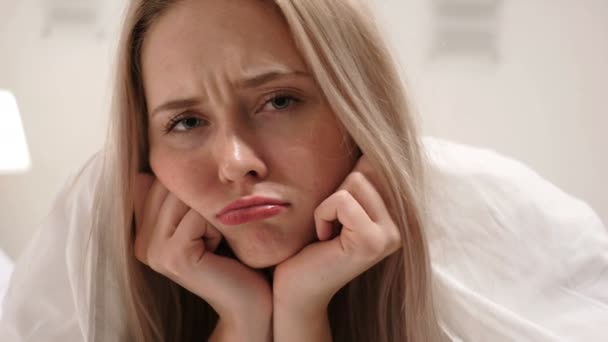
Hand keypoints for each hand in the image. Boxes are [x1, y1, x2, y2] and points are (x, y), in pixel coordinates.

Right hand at [133, 174, 271, 339]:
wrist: (249, 299)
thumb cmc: (232, 255)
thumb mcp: (202, 221)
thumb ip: (176, 198)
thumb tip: (151, 167)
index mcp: (142, 231)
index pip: (160, 180)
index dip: (193, 191)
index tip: (205, 222)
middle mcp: (141, 242)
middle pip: (172, 186)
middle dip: (202, 200)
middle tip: (215, 230)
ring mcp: (153, 251)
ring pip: (185, 198)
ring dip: (212, 213)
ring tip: (216, 239)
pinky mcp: (173, 257)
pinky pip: (198, 217)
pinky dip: (218, 227)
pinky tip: (220, 248)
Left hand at [273, 155, 401, 324]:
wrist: (295, 289)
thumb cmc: (308, 245)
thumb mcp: (335, 206)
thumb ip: (355, 180)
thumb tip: (367, 140)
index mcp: (395, 215)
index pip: (375, 166)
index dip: (346, 181)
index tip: (336, 213)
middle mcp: (400, 225)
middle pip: (364, 171)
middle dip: (335, 194)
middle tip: (330, 226)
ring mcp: (390, 235)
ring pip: (354, 181)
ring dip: (327, 205)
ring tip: (328, 233)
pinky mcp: (372, 242)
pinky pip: (341, 201)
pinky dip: (322, 215)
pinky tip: (324, 240)